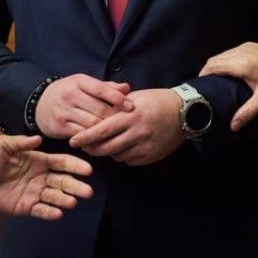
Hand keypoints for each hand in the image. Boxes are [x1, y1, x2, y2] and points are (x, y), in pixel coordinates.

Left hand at [0, 134, 92, 219]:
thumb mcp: (2, 146)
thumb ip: (20, 142)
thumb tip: (39, 138)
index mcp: (38, 161)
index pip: (61, 163)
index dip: (75, 165)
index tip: (87, 170)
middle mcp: (41, 177)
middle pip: (63, 181)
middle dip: (75, 186)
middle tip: (87, 191)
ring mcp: (35, 193)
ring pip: (55, 197)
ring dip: (65, 199)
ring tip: (72, 202)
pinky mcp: (27, 207)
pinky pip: (41, 210)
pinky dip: (50, 213)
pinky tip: (58, 213)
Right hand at [35, 74, 132, 137]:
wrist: (40, 103)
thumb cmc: (69, 93)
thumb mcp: (84, 84)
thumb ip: (106, 87)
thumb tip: (127, 88)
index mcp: (79, 81)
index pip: (101, 89)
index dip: (117, 98)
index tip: (131, 106)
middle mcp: (70, 95)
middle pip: (99, 108)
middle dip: (115, 117)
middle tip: (128, 124)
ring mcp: (64, 111)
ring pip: (91, 123)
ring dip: (106, 130)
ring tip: (119, 134)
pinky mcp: (60, 126)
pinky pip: (82, 135)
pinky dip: (94, 139)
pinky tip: (103, 141)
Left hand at [68, 88, 184, 165]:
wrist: (184, 112)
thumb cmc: (157, 100)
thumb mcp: (135, 97)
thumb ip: (116, 106)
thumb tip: (95, 114)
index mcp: (130, 116)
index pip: (101, 130)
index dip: (85, 137)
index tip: (73, 141)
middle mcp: (136, 133)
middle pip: (106, 147)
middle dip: (92, 149)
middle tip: (85, 147)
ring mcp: (145, 146)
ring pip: (117, 156)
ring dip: (109, 152)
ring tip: (106, 145)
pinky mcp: (151, 156)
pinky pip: (130, 161)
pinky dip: (123, 156)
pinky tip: (124, 147)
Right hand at [200, 42, 257, 130]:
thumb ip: (247, 112)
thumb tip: (232, 127)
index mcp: (241, 63)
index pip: (213, 66)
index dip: (202, 75)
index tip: (197, 87)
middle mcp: (240, 51)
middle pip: (215, 59)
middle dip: (206, 71)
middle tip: (203, 87)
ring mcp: (246, 46)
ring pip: (223, 54)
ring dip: (216, 65)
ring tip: (213, 81)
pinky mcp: (252, 45)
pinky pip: (231, 52)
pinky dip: (224, 60)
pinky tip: (228, 72)